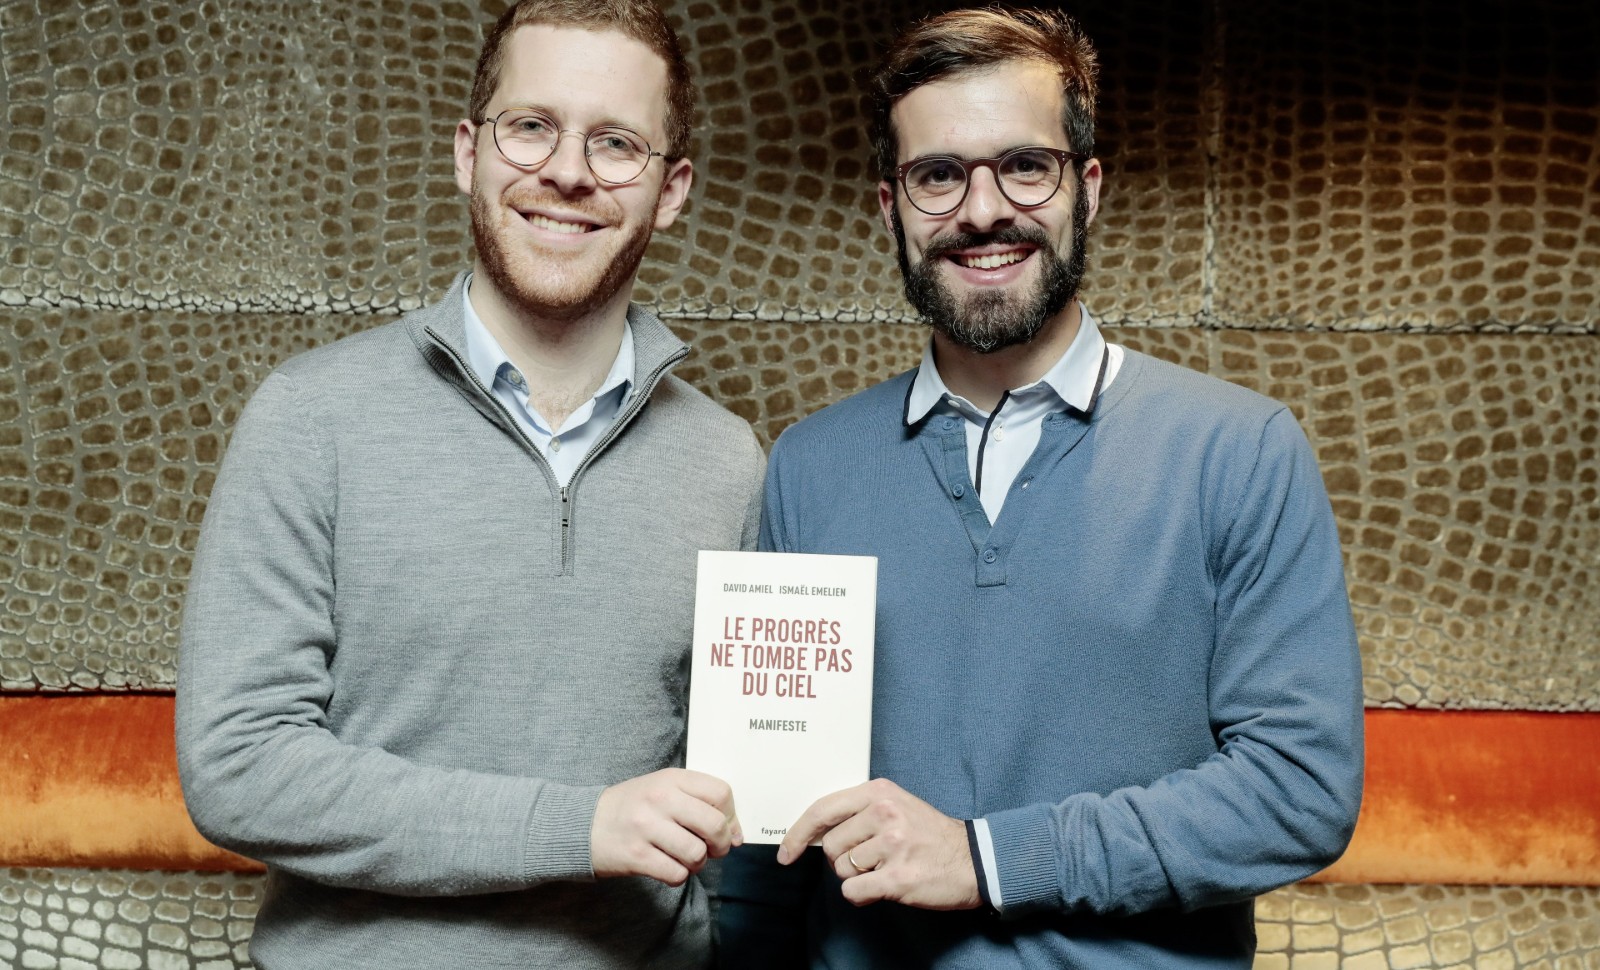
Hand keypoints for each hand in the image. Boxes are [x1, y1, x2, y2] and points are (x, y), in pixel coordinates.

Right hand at [590, 768, 742, 885]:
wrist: (581, 824)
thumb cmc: (631, 808)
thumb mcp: (663, 790)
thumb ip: (700, 804)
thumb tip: (737, 835)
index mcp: (670, 779)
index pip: (721, 793)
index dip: (731, 816)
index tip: (725, 827)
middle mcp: (659, 799)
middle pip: (715, 825)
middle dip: (721, 844)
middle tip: (712, 849)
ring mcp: (646, 827)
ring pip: (698, 854)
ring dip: (697, 863)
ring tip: (684, 857)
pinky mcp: (636, 856)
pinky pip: (677, 874)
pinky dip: (678, 875)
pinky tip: (667, 866)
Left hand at [777, 778, 979, 909]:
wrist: (973, 860)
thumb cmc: (929, 835)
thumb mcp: (896, 805)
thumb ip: (858, 812)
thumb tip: (814, 833)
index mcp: (879, 792)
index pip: (822, 810)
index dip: (798, 833)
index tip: (787, 852)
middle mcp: (884, 813)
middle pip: (831, 846)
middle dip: (844, 859)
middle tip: (873, 859)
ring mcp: (892, 844)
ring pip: (842, 870)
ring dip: (858, 877)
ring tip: (886, 869)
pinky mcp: (898, 876)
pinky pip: (854, 891)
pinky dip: (862, 895)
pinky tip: (883, 888)